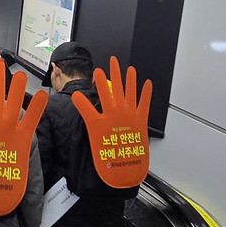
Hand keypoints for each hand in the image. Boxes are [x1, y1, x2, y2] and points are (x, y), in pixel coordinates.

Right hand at [71, 56, 151, 187]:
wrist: (124, 164)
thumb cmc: (107, 150)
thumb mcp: (92, 129)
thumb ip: (85, 110)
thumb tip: (77, 96)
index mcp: (109, 112)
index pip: (103, 90)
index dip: (99, 79)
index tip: (97, 70)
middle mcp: (122, 110)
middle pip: (118, 87)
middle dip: (115, 72)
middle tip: (114, 61)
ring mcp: (133, 114)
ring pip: (132, 92)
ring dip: (131, 80)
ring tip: (130, 69)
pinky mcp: (142, 121)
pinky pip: (145, 103)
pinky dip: (146, 93)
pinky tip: (148, 84)